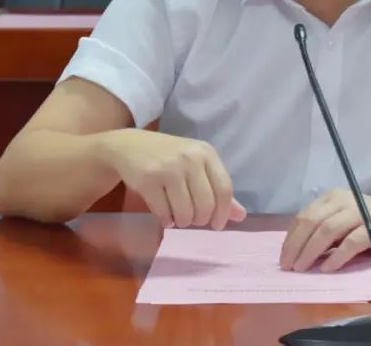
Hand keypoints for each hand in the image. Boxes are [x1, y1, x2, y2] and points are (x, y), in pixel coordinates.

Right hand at [102, 129, 245, 229]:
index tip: (217, 225)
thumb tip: (241, 216)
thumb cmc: (169, 157)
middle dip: (201, 220)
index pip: (225, 189)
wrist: (129, 145)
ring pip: (185, 211)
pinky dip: (166, 220)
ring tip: (178, 217)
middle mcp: (190, 158)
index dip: (223, 212)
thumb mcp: (197, 165)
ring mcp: (168, 168)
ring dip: (183, 222)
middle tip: (193, 220)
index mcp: (206, 152)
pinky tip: (165, 216)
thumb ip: (218, 189)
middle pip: (206, 204)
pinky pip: (163, 212)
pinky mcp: (148, 180)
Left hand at [279, 188, 370, 272]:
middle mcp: (343, 201)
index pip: (305, 216)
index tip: (283, 256)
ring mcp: (358, 213)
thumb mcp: (345, 221)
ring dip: (311, 251)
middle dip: (296, 245)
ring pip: (327, 230)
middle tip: (287, 266)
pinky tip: (327, 269)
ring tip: (301, 268)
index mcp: (333, 198)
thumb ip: (325, 230)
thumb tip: (299, 252)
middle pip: (312, 222)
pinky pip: (349, 243)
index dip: (291, 237)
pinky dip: (335, 256)